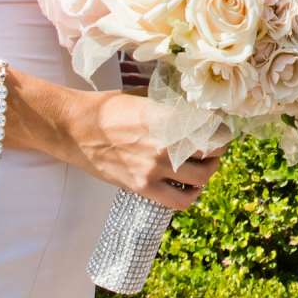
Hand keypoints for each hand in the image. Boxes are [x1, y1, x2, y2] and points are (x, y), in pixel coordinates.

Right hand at [74, 94, 224, 208]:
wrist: (75, 129)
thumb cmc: (108, 109)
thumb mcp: (144, 97)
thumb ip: (170, 105)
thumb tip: (195, 107)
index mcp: (167, 117)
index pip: (211, 128)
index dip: (221, 131)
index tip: (220, 130)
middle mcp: (165, 144)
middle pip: (211, 153)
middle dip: (218, 150)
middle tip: (216, 146)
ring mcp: (154, 168)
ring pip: (201, 178)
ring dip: (208, 172)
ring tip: (205, 166)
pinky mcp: (142, 187)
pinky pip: (179, 200)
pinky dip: (191, 196)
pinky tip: (191, 187)